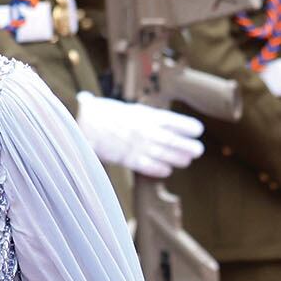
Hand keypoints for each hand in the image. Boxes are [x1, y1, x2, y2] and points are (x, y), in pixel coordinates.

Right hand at [77, 93, 203, 176]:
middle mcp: (142, 129)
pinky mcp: (124, 158)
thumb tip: (148, 117)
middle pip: (170, 139)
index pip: (170, 120)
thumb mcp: (122, 108)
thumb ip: (138, 115)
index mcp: (142, 114)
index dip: (186, 126)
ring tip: (188, 161)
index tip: (198, 129)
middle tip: (199, 150)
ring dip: (176, 158)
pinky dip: (157, 168)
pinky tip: (167, 171)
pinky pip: (145, 165)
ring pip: (161, 153)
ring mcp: (134, 144)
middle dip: (186, 145)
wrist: (81, 121)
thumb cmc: (99, 113)